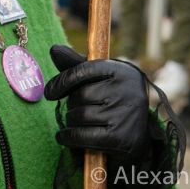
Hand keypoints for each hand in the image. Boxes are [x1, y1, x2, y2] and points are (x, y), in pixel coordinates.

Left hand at [44, 45, 149, 161]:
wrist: (140, 132)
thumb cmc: (111, 98)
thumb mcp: (98, 78)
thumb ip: (75, 64)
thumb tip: (54, 49)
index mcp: (120, 71)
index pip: (83, 71)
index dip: (61, 82)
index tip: (49, 93)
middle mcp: (126, 91)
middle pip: (80, 95)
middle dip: (71, 105)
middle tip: (75, 110)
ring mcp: (125, 115)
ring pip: (80, 116)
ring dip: (71, 122)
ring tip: (77, 122)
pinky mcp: (121, 139)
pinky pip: (83, 136)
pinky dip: (69, 137)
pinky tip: (65, 137)